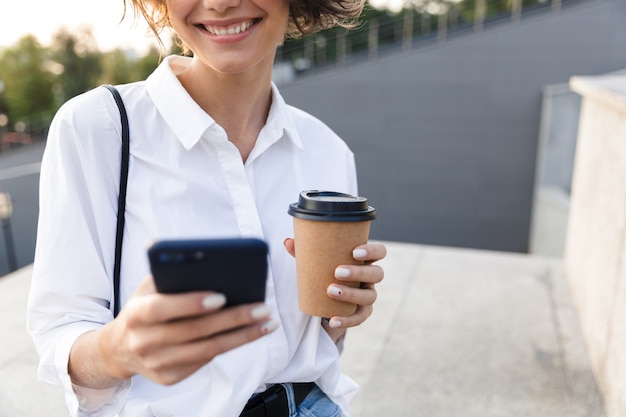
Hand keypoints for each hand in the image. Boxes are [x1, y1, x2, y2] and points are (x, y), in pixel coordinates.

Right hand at [79, 276, 277, 386]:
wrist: (120, 347)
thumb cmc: (143, 308)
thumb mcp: (148, 288)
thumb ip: (171, 277)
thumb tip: (211, 267)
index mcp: (135, 314)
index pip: (162, 308)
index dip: (191, 303)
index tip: (222, 296)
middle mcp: (143, 342)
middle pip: (195, 331)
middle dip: (233, 319)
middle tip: (262, 307)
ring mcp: (156, 363)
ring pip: (207, 350)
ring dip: (242, 336)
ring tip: (266, 322)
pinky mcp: (169, 378)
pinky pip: (205, 361)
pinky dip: (230, 346)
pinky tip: (250, 333)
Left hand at [283, 239, 385, 330]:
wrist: (320, 302)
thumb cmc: (321, 274)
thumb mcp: (313, 263)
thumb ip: (303, 252)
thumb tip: (288, 242)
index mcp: (363, 261)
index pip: (379, 252)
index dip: (372, 251)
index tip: (354, 252)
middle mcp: (369, 278)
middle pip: (377, 274)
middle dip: (359, 272)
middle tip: (337, 272)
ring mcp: (367, 296)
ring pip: (370, 296)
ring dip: (351, 294)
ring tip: (331, 291)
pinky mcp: (361, 313)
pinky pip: (359, 318)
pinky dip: (347, 320)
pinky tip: (333, 320)